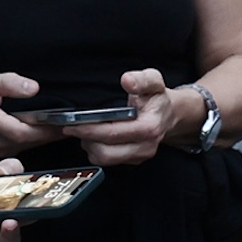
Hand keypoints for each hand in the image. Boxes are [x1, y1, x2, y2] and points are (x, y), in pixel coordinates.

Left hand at [61, 68, 182, 168]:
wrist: (168, 114)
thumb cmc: (157, 98)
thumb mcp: (154, 80)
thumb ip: (141, 79)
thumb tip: (127, 80)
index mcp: (149, 128)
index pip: (113, 134)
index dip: (90, 130)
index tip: (73, 123)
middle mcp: (145, 146)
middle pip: (106, 153)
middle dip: (86, 140)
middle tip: (74, 127)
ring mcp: (139, 156)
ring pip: (104, 160)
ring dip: (90, 146)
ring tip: (85, 131)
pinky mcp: (133, 161)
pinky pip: (109, 161)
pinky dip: (97, 150)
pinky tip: (94, 137)